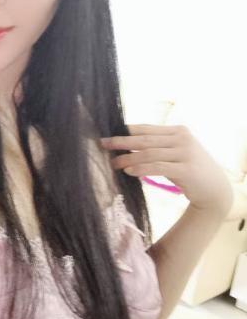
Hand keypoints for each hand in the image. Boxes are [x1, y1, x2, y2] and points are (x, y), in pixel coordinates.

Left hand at [100, 124, 233, 217]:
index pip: (146, 128)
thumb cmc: (189, 170)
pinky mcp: (186, 169)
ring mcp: (185, 153)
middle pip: (144, 139)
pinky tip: (129, 171)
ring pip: (149, 154)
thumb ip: (157, 146)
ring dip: (128, 158)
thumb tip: (125, 145)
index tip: (108, 134)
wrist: (215, 189)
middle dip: (121, 141)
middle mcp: (182, 139)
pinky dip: (141, 169)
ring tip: (114, 163)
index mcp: (178, 131)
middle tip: (103, 144)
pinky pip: (157, 167)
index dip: (126, 130)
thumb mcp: (175, 153)